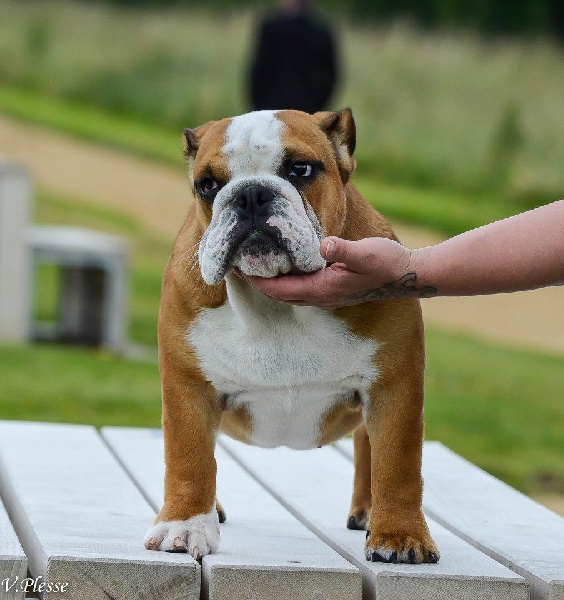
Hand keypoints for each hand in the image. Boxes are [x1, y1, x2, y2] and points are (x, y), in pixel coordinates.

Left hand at [238, 236, 433, 307]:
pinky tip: (282, 266)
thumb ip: (343, 250)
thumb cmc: (388, 263)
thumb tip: (323, 246)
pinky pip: (299, 287)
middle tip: (236, 264)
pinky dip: (283, 279)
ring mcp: (326, 294)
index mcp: (322, 289)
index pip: (279, 289)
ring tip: (252, 265)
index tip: (237, 268)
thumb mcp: (367, 253)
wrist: (408, 275)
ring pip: (287, 291)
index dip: (257, 280)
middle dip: (257, 281)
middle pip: (278, 293)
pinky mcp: (332, 288)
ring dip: (269, 281)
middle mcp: (320, 296)